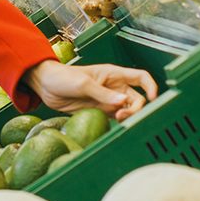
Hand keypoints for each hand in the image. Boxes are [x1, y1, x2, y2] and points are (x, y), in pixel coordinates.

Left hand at [25, 59, 158, 121]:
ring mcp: (108, 99)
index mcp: (114, 74)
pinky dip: (119, 123)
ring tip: (118, 121)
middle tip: (123, 116)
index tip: (153, 98)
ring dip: (128, 117)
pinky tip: (114, 126)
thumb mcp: (83, 84)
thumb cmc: (63, 77)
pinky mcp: (100, 110)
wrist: (46, 86)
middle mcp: (115, 87)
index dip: (151, 86)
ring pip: (128, 110)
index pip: (141, 77)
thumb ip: (103, 94)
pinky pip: (116, 118)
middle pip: (137, 98)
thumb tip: (122, 103)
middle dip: (136, 108)